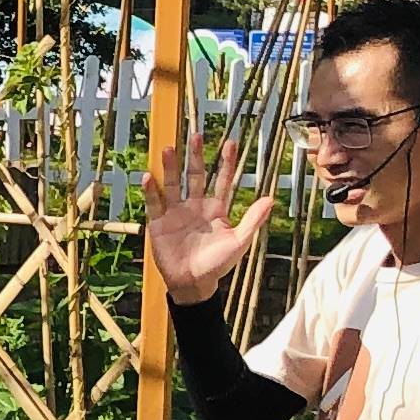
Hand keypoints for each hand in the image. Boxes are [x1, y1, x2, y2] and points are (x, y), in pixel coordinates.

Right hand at [144, 137, 269, 303]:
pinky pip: (154, 203)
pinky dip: (151, 190)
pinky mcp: (159, 223)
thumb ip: (252, 220)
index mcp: (216, 209)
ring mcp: (175, 213)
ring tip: (169, 149)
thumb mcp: (239, 242)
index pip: (222, 180)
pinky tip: (149, 177)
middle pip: (195, 176)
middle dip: (195, 156)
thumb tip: (270, 199)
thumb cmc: (217, 265)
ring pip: (173, 184)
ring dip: (171, 167)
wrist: (192, 283)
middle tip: (195, 136)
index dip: (226, 162)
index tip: (229, 143)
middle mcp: (195, 206)